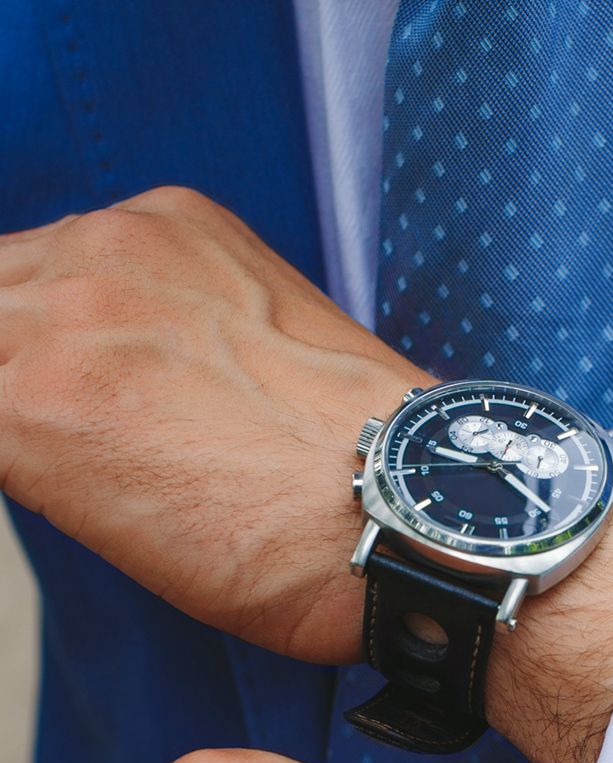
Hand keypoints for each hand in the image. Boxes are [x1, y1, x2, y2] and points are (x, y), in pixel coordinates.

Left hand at [0, 187, 406, 663]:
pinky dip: (15, 470)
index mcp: (170, 225)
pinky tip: (82, 506)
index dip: (56, 352)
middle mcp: (106, 244)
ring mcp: (61, 319)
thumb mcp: (278, 353)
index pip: (48, 277)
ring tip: (97, 485)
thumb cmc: (368, 468)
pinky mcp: (28, 408)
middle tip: (93, 453)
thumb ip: (185, 340)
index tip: (89, 411)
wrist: (402, 514)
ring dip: (20, 423)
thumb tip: (138, 401)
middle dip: (26, 379)